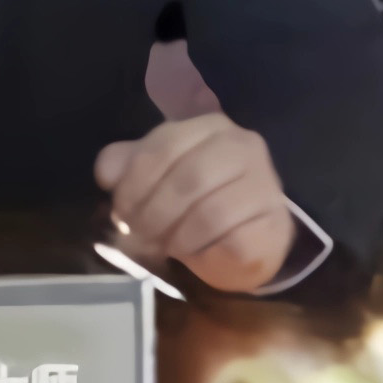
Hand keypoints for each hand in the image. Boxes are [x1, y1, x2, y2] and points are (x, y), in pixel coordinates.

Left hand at [94, 115, 295, 293]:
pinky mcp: (276, 225)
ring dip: (178, 237)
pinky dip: (204, 253)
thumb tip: (107, 174)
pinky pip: (233, 241)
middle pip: (187, 179)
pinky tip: (194, 255)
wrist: (244, 239)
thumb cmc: (196, 201)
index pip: (164, 146)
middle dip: (153, 214)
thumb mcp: (157, 176)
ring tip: (166, 246)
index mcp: (210, 127)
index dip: (134, 184)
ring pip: (210, 213)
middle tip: (138, 236)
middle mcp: (243, 146)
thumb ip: (129, 166)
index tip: (121, 212)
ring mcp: (266, 185)